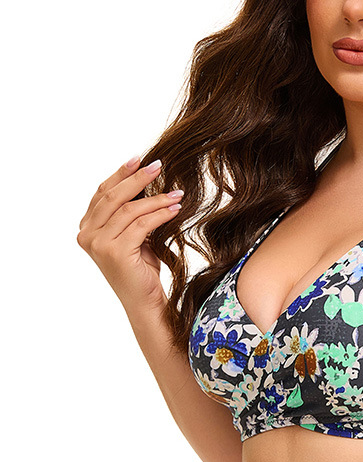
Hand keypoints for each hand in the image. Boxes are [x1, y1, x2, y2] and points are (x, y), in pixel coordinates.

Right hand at [77, 155, 182, 315]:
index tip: (140, 159)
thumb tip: (147, 179)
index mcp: (87, 227)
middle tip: (158, 165)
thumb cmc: (141, 268)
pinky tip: (174, 209)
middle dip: (137, 178)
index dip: (121, 174)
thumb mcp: (133, 234)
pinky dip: (159, 214)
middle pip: (113, 196)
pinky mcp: (114, 252)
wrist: (144, 301)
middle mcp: (87, 234)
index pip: (103, 193)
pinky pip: (140, 224)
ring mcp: (98, 244)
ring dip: (156, 198)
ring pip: (129, 209)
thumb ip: (131, 212)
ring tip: (176, 194)